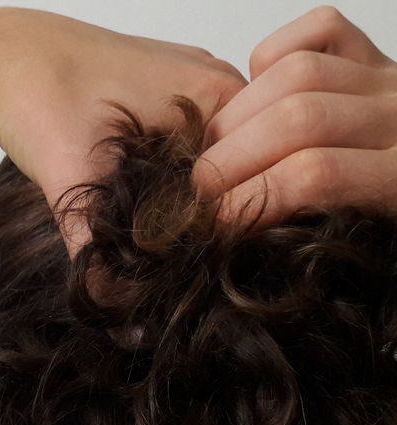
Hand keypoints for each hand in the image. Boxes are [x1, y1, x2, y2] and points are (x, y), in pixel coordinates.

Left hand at [0, 8, 246, 250]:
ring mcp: (197, 89)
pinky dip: (171, 181)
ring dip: (187, 204)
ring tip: (152, 240)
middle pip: (240, 176)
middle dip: (207, 224)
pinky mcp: (170, 96)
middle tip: (166, 262)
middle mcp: (222, 89)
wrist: (1, 55)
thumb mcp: (71, 179)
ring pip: (215, 165)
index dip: (224, 233)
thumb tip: (121, 321)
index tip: (187, 267)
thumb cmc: (37, 94)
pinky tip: (144, 207)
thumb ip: (97, 252)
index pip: (253, 182)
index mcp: (220, 98)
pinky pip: (190, 149)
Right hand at [193, 6, 396, 227]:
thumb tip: (237, 226)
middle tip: (202, 189)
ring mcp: (384, 79)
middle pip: (298, 118)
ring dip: (238, 114)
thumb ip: (313, 225)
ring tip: (217, 148)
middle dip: (232, 155)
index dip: (251, 198)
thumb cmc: (395, 217)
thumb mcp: (372, 239)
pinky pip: (320, 30)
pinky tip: (256, 91)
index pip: (314, 175)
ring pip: (298, 73)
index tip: (217, 220)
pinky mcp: (370, 54)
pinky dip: (272, 54)